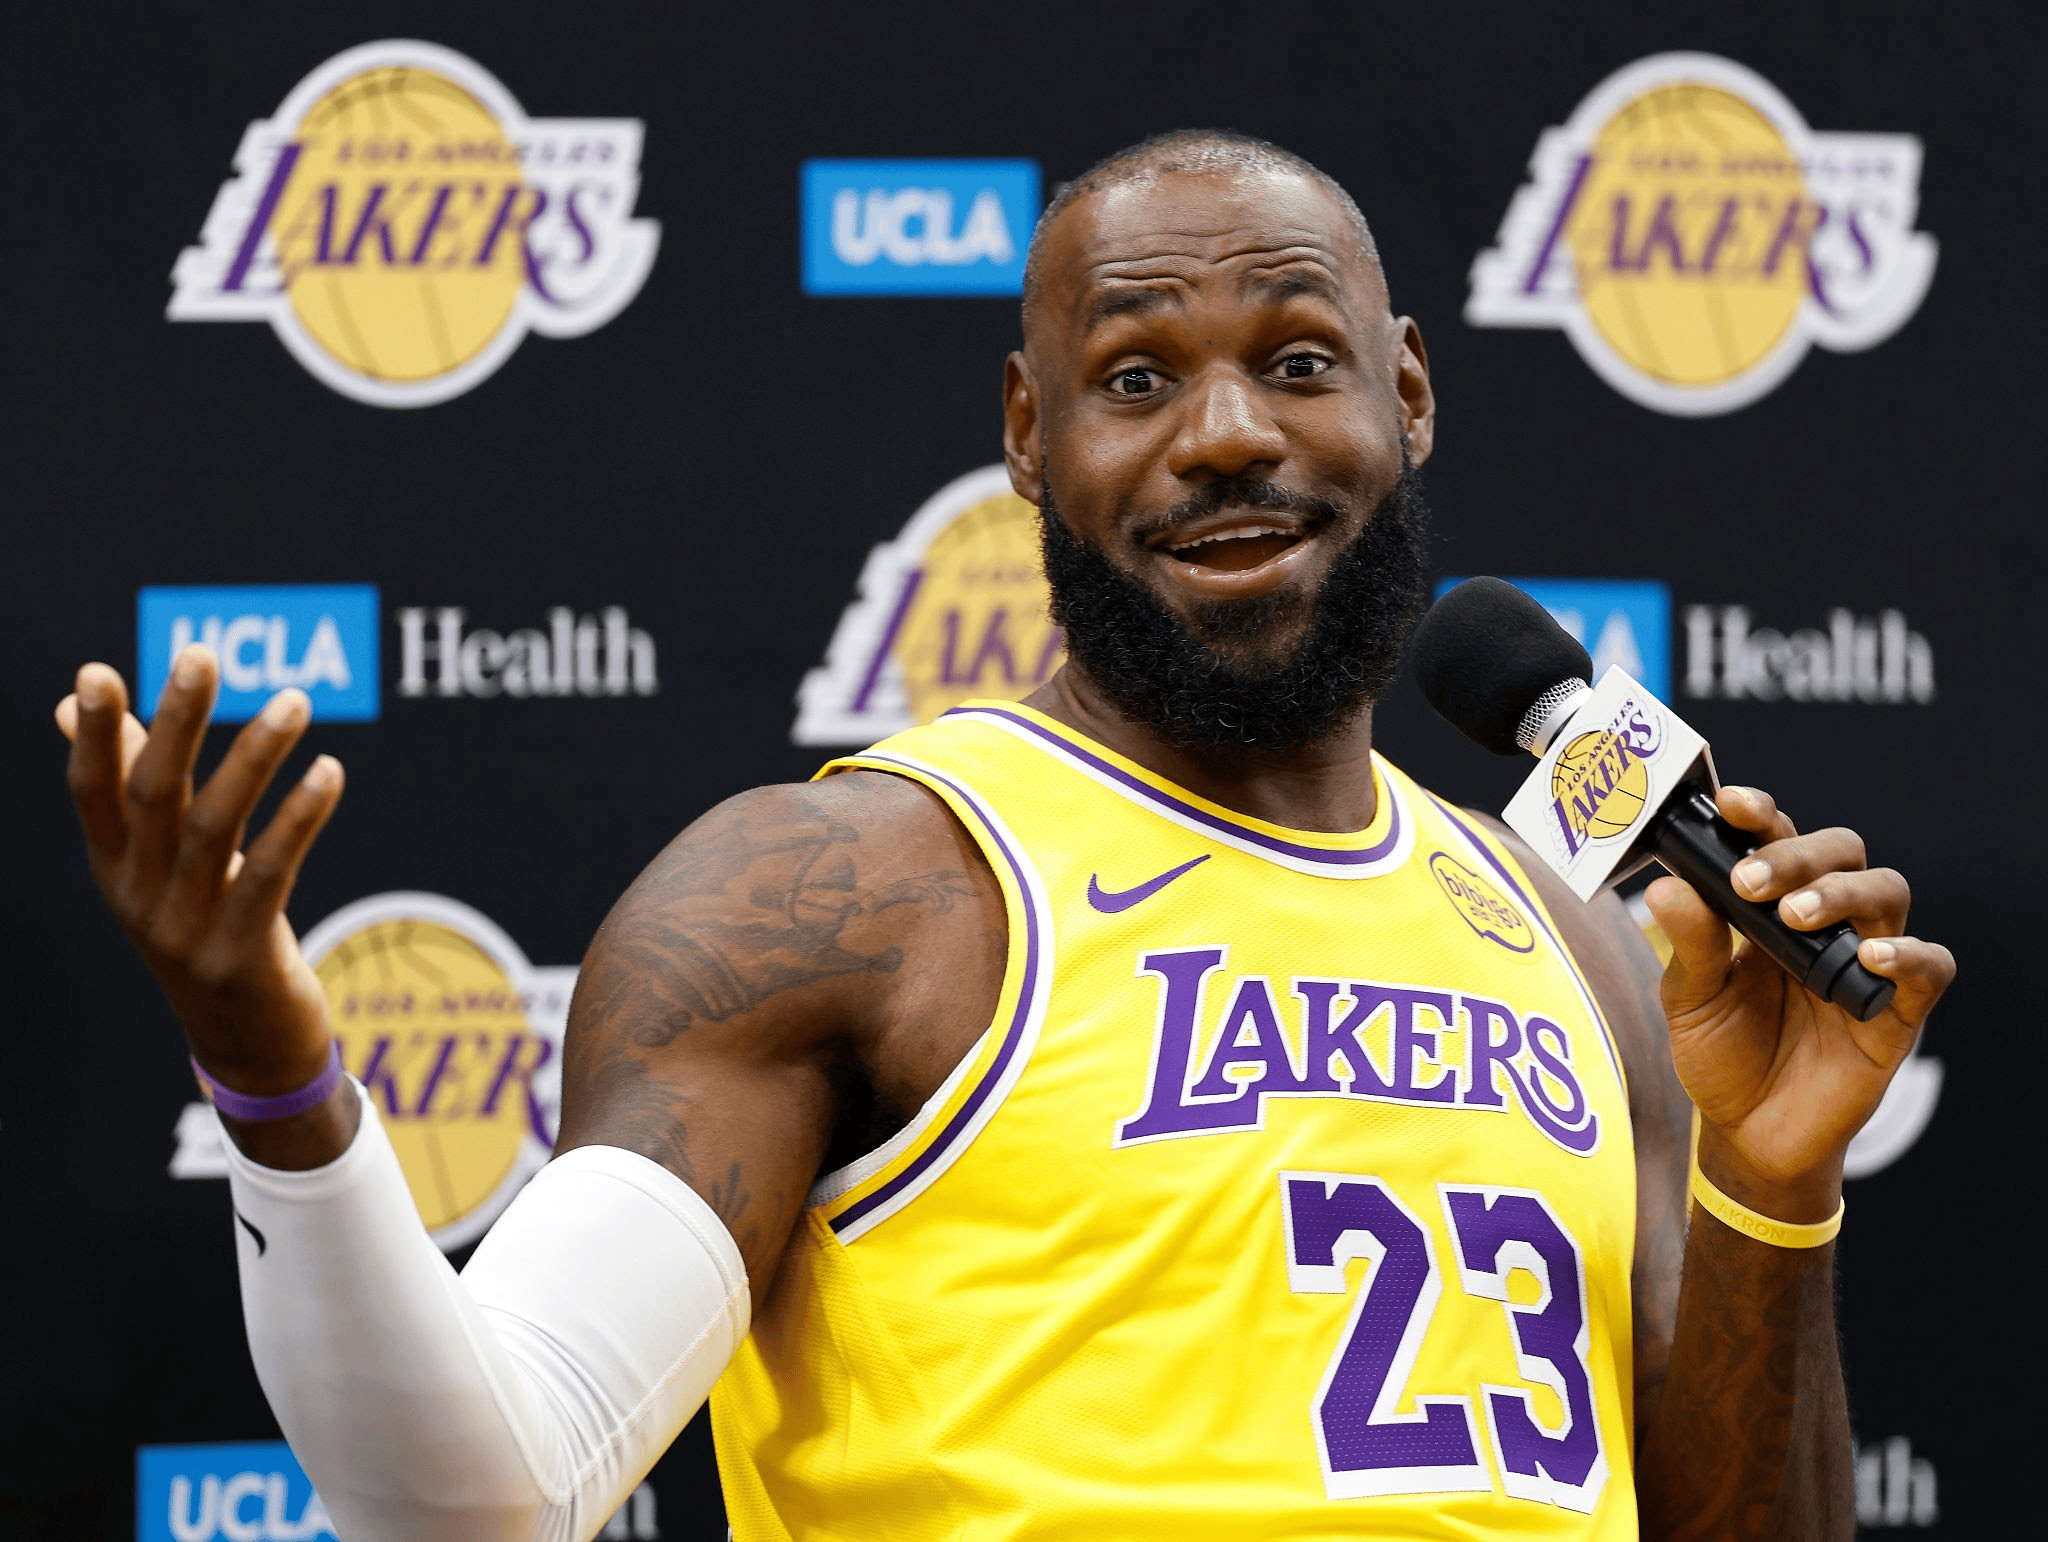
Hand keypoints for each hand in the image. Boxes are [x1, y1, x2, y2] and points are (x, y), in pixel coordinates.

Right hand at [57, 646, 344, 1095]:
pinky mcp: (242, 957)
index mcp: (116, 869)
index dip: (96, 735)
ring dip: (257, 756)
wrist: (247, 1046)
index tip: (97, 672)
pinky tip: (329, 771)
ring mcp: (188, 931)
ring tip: (295, 700)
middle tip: (201, 655)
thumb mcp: (160, 865)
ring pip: (217, 827)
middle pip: (153, 796)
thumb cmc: (208, 930)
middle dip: (176, 722)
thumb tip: (74, 704)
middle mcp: (140, 897)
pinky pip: (272, 873)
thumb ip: (130, 786)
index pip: (94, 791)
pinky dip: (300, 817)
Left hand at [1642, 785, 1954, 1221]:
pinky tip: (1868, 956)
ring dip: (1842, 892)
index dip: (1761, 815)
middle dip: (1797, 854)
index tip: (1730, 804)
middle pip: (1840, 852)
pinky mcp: (1897, 1011)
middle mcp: (1825, 923)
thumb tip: (1666, 887)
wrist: (1747, 1133)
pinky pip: (1928, 967)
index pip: (1778, 840)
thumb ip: (1689, 944)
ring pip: (1886, 892)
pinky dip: (1907, 953)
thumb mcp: (1690, 999)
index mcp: (1770, 907)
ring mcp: (1864, 962)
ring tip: (1796, 916)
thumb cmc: (1721, 1054)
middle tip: (1751, 882)